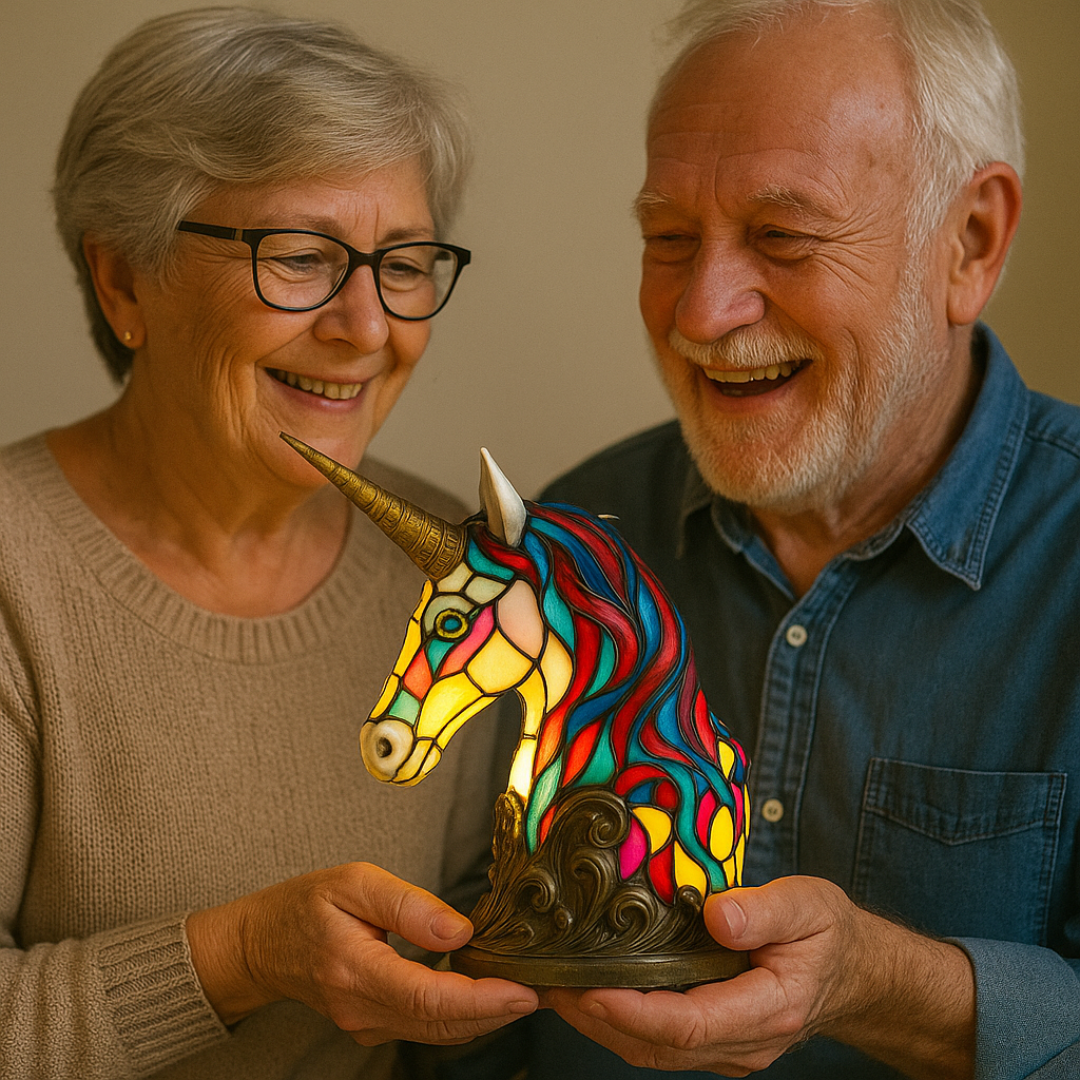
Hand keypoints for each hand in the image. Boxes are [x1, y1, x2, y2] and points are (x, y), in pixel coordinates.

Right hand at [187, 862, 537, 1044]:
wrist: (260, 945)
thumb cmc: (305, 904)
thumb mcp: (353, 882)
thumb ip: (408, 905)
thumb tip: (461, 932)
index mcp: (354, 970)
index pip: (429, 998)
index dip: (482, 999)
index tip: (525, 990)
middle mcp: (362, 1008)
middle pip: (442, 1024)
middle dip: (499, 1012)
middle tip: (549, 990)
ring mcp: (366, 1023)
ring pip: (438, 1032)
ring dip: (487, 1016)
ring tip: (532, 991)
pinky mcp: (374, 1024)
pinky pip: (426, 1026)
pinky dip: (464, 1015)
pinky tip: (491, 994)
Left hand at [541, 876, 974, 1078]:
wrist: (852, 972)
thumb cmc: (827, 933)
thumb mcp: (809, 906)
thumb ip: (765, 910)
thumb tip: (716, 915)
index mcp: (769, 1009)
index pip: (690, 1024)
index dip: (634, 1011)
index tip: (589, 989)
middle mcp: (744, 1041)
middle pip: (658, 1045)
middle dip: (598, 1018)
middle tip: (548, 984)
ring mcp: (728, 1048)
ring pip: (652, 1050)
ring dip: (599, 1024)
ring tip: (553, 987)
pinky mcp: (713, 1039)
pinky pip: (659, 1041)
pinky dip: (618, 1021)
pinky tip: (589, 992)